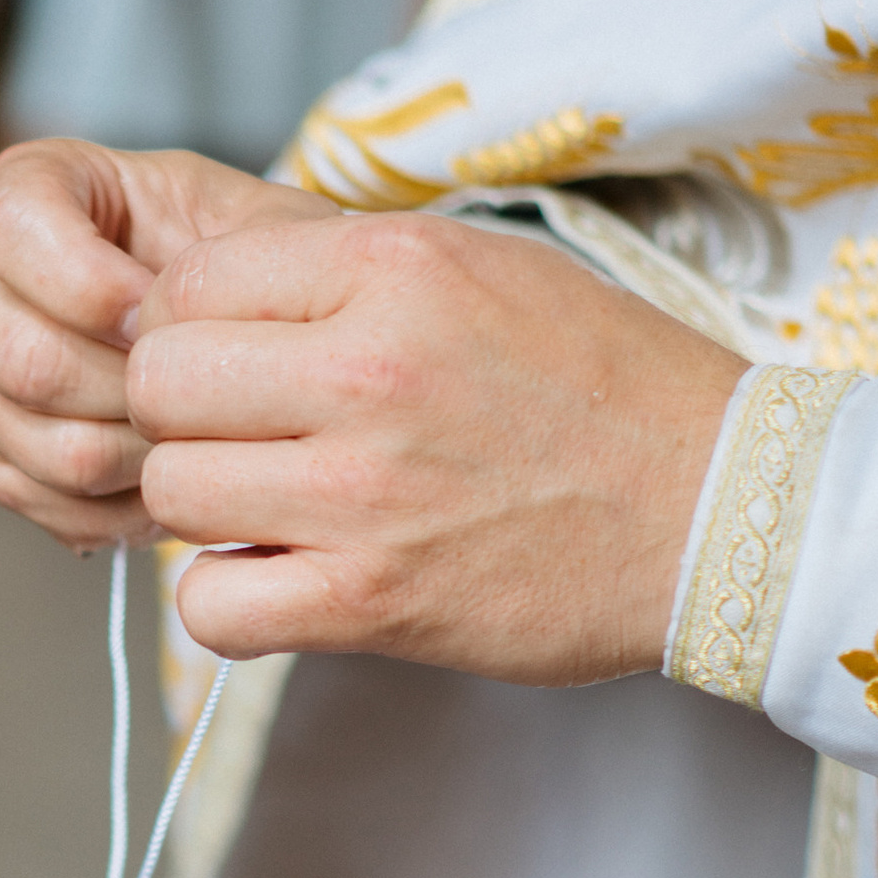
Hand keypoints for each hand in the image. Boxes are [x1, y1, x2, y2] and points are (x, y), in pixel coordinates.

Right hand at [0, 143, 330, 549]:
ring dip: (140, 452)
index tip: (158, 312)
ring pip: (43, 445)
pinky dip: (123, 502)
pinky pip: (47, 500)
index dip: (89, 284)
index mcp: (32, 190)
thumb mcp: (268, 223)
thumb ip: (241, 244)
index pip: (10, 228)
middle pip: (23, 358)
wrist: (240, 329)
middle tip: (200, 386)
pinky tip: (169, 470)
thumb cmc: (248, 264)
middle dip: (133, 389)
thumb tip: (182, 318)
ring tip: (196, 431)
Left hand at [129, 209, 746, 684]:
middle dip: (180, 416)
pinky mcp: (371, 603)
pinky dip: (226, 605)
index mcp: (395, 268)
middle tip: (239, 439)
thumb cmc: (603, 387)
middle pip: (160, 383)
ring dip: (202, 510)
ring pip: (171, 492)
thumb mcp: (482, 270)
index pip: (189, 281)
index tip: (235, 363)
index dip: (190, 327)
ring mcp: (365, 493)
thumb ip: (348, 272)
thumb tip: (215, 296)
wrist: (717, 507)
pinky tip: (278, 582)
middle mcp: (369, 368)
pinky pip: (210, 609)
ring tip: (269, 508)